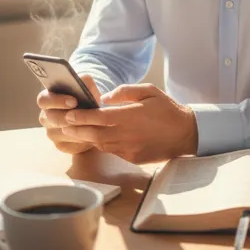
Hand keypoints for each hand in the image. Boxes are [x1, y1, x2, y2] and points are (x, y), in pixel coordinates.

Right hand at [38, 74, 102, 154]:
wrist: (90, 116)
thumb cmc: (84, 97)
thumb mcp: (85, 87)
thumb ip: (84, 82)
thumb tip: (85, 81)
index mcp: (46, 100)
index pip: (43, 100)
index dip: (57, 101)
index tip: (74, 101)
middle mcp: (45, 117)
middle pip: (51, 118)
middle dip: (68, 117)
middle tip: (84, 116)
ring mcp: (51, 132)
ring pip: (61, 133)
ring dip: (77, 130)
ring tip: (93, 126)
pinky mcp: (60, 146)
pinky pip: (70, 145)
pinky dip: (81, 141)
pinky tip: (92, 136)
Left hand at [62, 83, 197, 163]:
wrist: (187, 134)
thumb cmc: (166, 109)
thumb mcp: (148, 91)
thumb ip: (124, 92)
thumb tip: (104, 98)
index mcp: (130, 116)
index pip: (99, 117)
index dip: (82, 116)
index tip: (69, 114)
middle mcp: (128, 134)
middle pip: (95, 133)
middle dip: (77, 129)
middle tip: (63, 124)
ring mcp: (130, 148)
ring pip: (101, 144)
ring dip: (86, 138)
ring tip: (71, 131)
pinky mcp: (133, 158)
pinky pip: (111, 151)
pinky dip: (100, 145)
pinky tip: (92, 138)